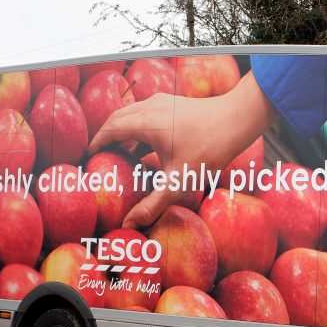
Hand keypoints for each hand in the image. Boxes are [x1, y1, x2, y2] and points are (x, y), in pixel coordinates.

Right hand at [89, 72, 276, 228]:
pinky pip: (147, 113)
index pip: (109, 130)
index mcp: (144, 123)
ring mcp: (163, 102)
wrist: (238, 120)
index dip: (96, 143)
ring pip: (132, 114)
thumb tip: (130, 224)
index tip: (88, 157)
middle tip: (101, 157)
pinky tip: (148, 148)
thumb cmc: (209, 149)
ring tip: (122, 154)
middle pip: (117, 119)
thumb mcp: (179, 181)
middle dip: (106, 137)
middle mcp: (149, 107)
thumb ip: (153, 204)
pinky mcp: (174, 103)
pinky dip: (139, 127)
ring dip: (123, 131)